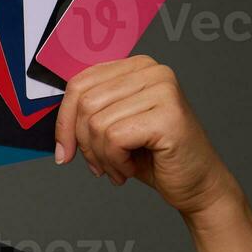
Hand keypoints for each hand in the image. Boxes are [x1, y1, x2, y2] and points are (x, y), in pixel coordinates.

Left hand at [55, 55, 238, 216]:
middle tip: (98, 165)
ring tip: (118, 168)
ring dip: (100, 156)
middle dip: (82, 142)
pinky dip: (115, 161)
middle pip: (85, 102)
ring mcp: (163, 90)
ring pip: (96, 122)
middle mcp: (153, 71)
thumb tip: (53, 116)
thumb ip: (89, 111)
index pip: (79, 83)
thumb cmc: (154, 157)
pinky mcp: (168, 115)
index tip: (63, 150)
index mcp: (136, 67)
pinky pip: (114, 138)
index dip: (63, 121)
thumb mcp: (114, 127)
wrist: (197, 184)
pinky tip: (130, 169)